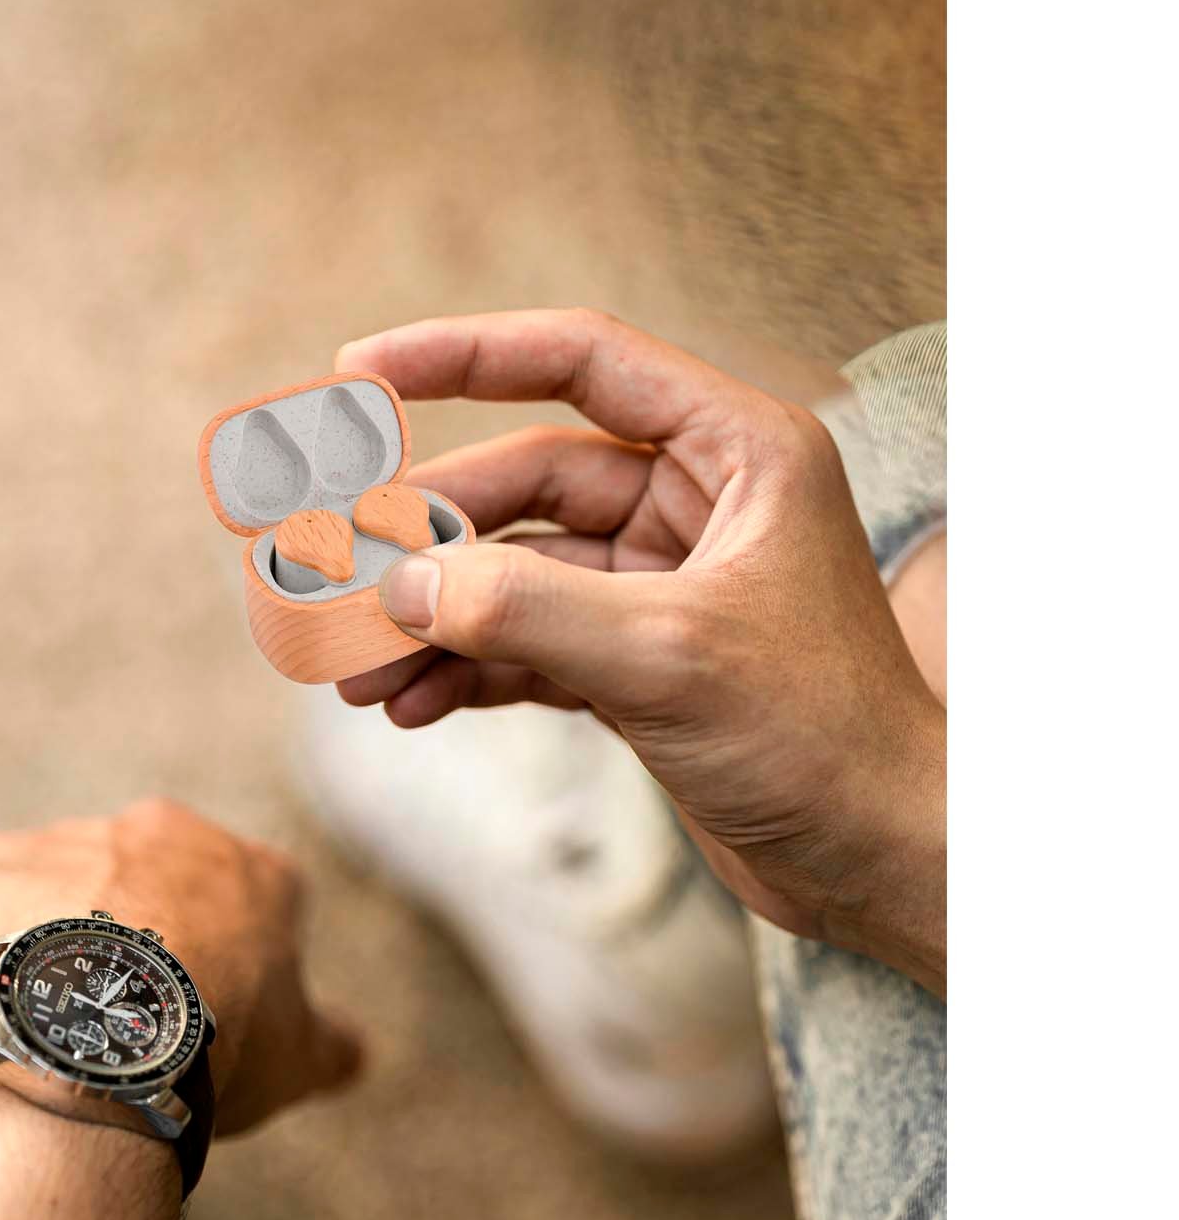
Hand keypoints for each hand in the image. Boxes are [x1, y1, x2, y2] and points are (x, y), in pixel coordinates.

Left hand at [0, 799, 363, 1132]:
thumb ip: (334, 1043)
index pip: (254, 899)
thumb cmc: (216, 1046)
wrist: (99, 1037)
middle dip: (142, 936)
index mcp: (253, 870)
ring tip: (51, 1023)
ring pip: (65, 889)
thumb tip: (359, 1051)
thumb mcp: (299, 1058)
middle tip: (124, 1019)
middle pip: (153, 882)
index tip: (209, 1010)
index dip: (230, 958)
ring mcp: (77, 838)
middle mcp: (167, 832)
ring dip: (60, 939)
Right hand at [335, 309, 944, 993]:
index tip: (359, 373)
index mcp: (736, 451)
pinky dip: (467, 669)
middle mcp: (696, 502)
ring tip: (357, 673)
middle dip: (429, 538)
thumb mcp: (668, 657)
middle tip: (337, 580)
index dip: (464, 355)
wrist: (881, 864)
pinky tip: (412, 705)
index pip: (581, 361)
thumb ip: (526, 611)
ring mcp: (659, 583)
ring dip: (435, 618)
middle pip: (524, 482)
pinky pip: (527, 642)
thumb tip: (401, 585)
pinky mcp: (636, 659)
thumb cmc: (823, 738)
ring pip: (514, 572)